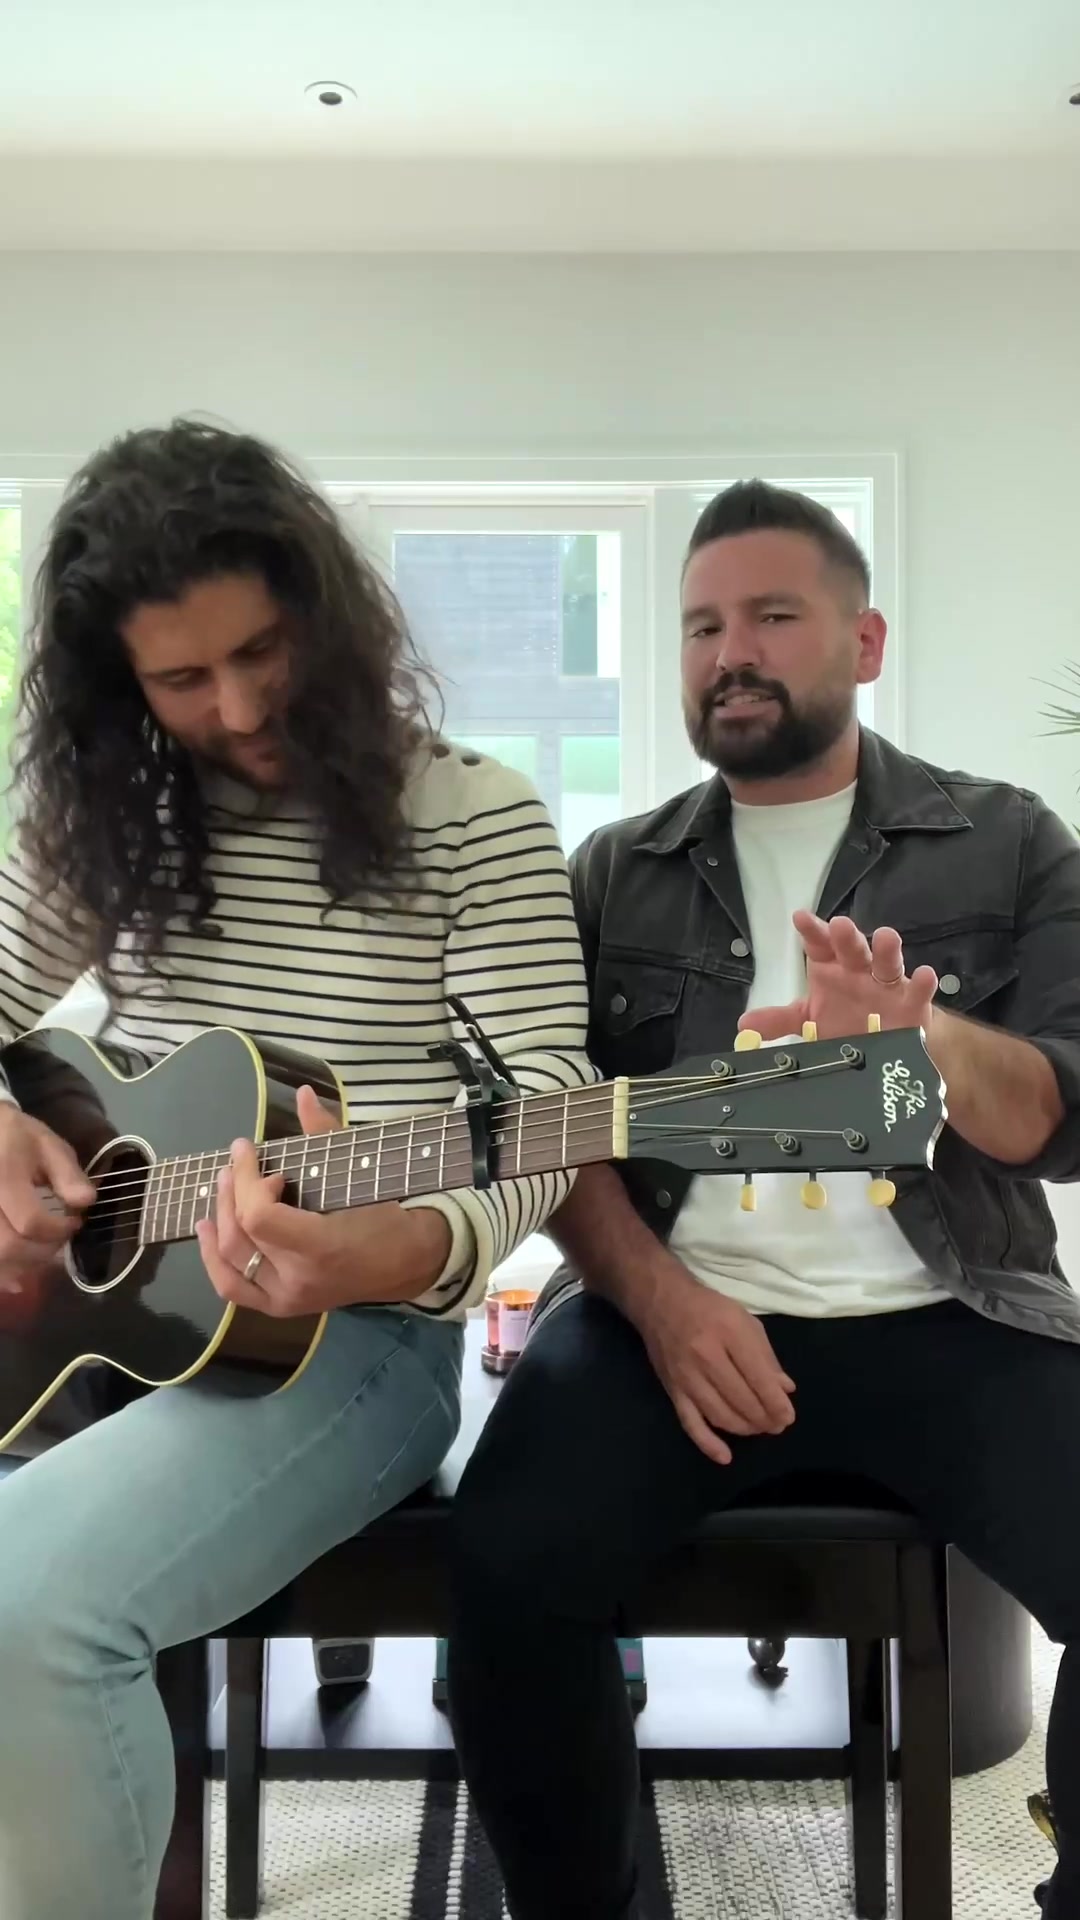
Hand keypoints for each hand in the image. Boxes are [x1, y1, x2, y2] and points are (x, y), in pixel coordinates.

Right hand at [0, 1104, 95, 1278]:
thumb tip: (87, 1201)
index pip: (30, 1222)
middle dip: (43, 1252)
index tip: (75, 1222)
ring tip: (42, 1252)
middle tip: (60, 1241)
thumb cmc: (15, 1138)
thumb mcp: (47, 1145)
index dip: (58, 1230)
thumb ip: (67, 1174)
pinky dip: (4, 1272)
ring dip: (23, 1266)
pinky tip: (19, 1271)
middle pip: (8, 1248)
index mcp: (3, 1178)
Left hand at [196, 1086, 451, 1316]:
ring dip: (217, 1220)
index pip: (258, 1217)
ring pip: (228, 1262)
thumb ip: (325, 1134)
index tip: (258, 1157)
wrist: (406, 1262)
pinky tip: (208, 1228)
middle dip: (232, 1191)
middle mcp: (298, 1280)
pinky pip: (232, 1287)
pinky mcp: (279, 1306)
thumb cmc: (384, 1215)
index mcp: (321, 1248)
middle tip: (238, 1162)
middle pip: (239, 1235)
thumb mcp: (359, 1171)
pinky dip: (213, 1259)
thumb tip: (303, 1094)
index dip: (247, 1181)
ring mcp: (287, 1299)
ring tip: (219, 1187)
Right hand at [639, 1263, 796, 1465]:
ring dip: (745, 1429)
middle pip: (742, 1400)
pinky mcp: (672, 1390)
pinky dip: (708, 1443)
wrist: (660, 1302)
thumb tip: (785, 1389)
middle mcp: (706, 1356)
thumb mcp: (744, 1320)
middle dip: (764, 1418)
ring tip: (759, 1429)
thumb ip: (766, 1355)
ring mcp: (686, 1377)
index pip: (758, 1377)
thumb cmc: (708, 1308)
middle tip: (777, 1425)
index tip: (788, 1416)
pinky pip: (690, 1423)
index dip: (776, 1402)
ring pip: (720, 1415)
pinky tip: (725, 1456)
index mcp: (729, 1333)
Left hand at [739, 910, 937, 1043]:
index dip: (811, 930)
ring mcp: (887, 985)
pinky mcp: (913, 1004)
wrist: (884, 1044)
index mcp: (830, 969)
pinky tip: (926, 976)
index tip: (800, 917)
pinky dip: (923, 984)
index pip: (819, 944)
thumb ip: (779, 1020)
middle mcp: (858, 970)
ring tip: (887, 937)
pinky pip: (919, 991)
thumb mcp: (808, 1021)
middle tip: (841, 925)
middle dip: (848, 936)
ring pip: (887, 962)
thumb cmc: (844, 1021)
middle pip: (852, 948)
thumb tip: (743, 1025)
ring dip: (887, 950)